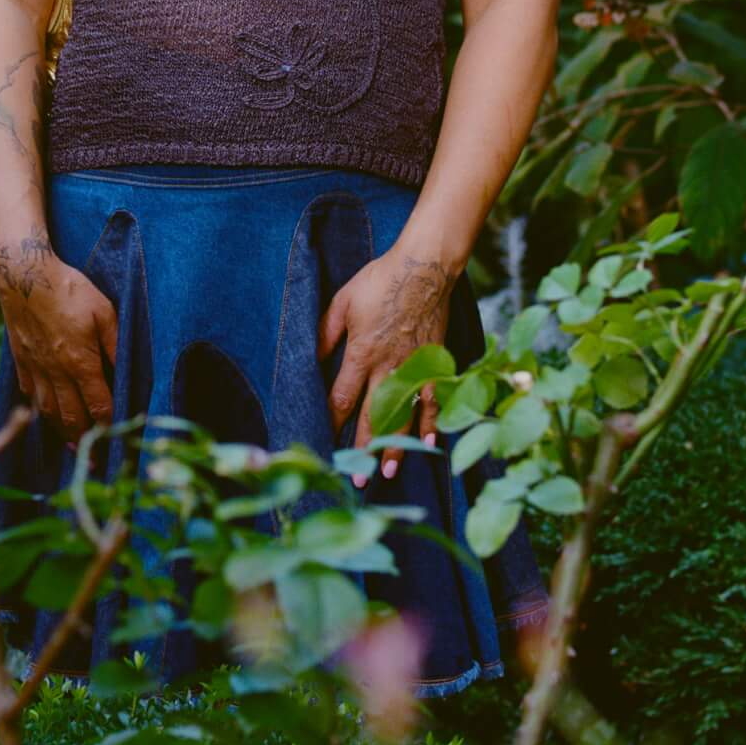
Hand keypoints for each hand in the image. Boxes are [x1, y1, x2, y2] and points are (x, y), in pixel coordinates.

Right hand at [0, 231, 118, 445]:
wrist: (23, 275)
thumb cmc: (69, 289)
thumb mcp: (104, 311)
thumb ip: (116, 344)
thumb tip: (127, 371)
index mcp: (80, 363)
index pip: (98, 405)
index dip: (108, 425)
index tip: (116, 440)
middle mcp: (56, 372)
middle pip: (71, 415)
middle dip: (84, 439)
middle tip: (93, 459)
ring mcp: (35, 367)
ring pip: (48, 409)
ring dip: (60, 429)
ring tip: (70, 443)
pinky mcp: (20, 358)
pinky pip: (28, 390)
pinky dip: (37, 405)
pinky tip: (42, 410)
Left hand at [317, 241, 455, 486]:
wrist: (425, 267)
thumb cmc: (380, 280)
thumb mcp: (343, 301)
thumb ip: (326, 332)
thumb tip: (309, 356)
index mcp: (362, 352)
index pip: (342, 396)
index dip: (333, 420)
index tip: (325, 441)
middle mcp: (388, 366)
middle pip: (373, 416)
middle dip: (363, 448)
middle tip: (357, 477)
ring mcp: (415, 367)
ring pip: (404, 415)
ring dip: (396, 444)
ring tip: (390, 470)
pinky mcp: (436, 363)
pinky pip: (435, 399)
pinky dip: (432, 422)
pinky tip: (428, 442)